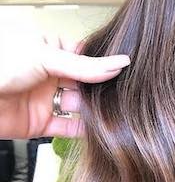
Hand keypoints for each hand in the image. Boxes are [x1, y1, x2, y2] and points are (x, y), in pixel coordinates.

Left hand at [0, 33, 129, 138]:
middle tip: (124, 94)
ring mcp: (47, 100)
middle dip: (103, 89)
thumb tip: (118, 64)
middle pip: (87, 83)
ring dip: (96, 111)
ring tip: (115, 112)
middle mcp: (50, 75)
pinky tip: (99, 129)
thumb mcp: (45, 58)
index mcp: (50, 51)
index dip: (105, 64)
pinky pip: (68, 127)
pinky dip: (83, 131)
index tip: (127, 71)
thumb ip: (84, 65)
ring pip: (80, 106)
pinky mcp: (41, 124)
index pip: (87, 57)